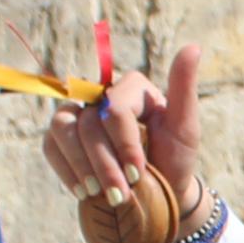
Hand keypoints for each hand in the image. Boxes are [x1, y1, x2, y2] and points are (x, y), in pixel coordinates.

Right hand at [44, 43, 209, 211]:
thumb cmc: (174, 161)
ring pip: (62, 129)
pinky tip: (83, 191)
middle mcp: (102, 95)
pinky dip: (65, 170)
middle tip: (120, 195)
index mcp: (132, 87)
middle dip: (104, 164)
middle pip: (89, 124)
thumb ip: (183, 88)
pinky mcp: (63, 138)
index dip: (124, 143)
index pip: (116, 109)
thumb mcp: (185, 129)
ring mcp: (80, 115)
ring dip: (81, 166)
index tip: (137, 173)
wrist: (158, 195)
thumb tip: (193, 47)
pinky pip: (50, 145)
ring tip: (99, 193)